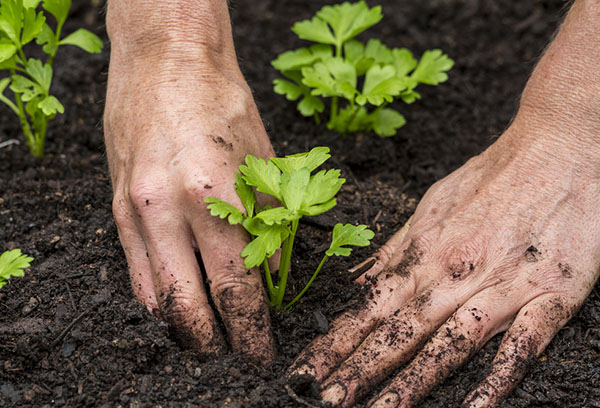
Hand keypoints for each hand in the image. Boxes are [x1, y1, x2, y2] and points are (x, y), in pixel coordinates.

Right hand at [104, 1, 275, 361]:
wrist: (166, 58)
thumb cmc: (223, 103)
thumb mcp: (264, 162)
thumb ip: (270, 226)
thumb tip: (272, 279)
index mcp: (215, 196)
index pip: (237, 288)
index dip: (252, 330)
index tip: (262, 352)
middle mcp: (168, 210)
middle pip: (191, 305)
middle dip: (216, 342)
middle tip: (234, 357)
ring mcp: (135, 209)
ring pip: (156, 297)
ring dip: (183, 328)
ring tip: (206, 340)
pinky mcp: (117, 205)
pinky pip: (134, 271)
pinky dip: (156, 299)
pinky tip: (174, 308)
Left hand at [288, 124, 599, 405]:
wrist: (557, 147)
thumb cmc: (490, 176)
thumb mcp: (430, 205)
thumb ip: (396, 250)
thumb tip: (357, 279)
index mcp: (426, 254)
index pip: (369, 307)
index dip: (335, 342)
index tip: (306, 370)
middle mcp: (455, 275)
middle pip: (399, 331)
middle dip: (358, 369)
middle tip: (324, 400)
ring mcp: (502, 287)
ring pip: (449, 344)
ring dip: (411, 382)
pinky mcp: (550, 294)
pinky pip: (522, 344)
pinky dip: (498, 377)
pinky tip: (474, 407)